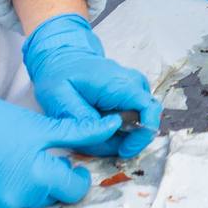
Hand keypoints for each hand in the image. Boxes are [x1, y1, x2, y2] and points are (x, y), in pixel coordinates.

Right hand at [0, 71, 118, 207]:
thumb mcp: (41, 126)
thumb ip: (79, 132)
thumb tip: (114, 125)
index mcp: (35, 177)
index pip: (73, 192)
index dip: (76, 179)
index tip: (68, 169)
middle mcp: (13, 200)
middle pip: (49, 202)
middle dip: (49, 186)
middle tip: (36, 166)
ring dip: (24, 196)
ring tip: (12, 172)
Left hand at [19, 14, 159, 156]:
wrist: (61, 56)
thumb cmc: (58, 75)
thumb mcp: (60, 98)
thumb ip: (83, 119)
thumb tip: (106, 134)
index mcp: (119, 84)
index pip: (149, 110)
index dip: (142, 135)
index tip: (124, 150)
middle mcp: (133, 84)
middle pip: (147, 119)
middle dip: (127, 139)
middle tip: (101, 144)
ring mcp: (134, 87)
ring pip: (141, 120)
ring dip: (122, 134)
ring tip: (96, 132)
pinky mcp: (130, 92)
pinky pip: (134, 116)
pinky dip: (120, 128)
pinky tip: (100, 124)